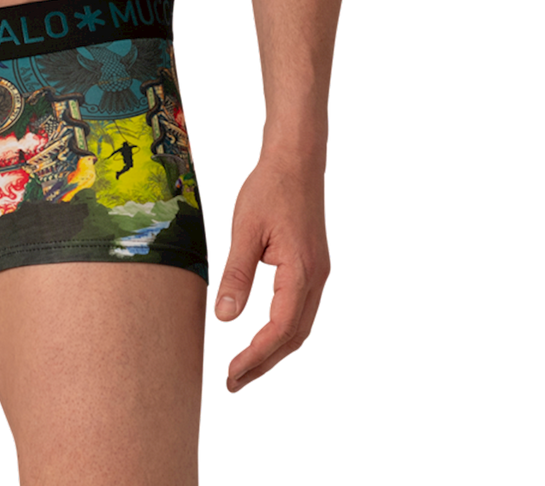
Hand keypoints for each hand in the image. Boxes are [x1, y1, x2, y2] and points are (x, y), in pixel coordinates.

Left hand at [210, 149, 332, 395]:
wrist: (295, 160)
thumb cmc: (268, 189)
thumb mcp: (245, 231)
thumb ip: (237, 276)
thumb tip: (225, 319)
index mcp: (301, 273)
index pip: (279, 330)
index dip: (254, 356)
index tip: (229, 373)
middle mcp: (316, 280)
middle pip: (294, 337)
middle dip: (264, 364)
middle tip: (233, 385)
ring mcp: (318, 274)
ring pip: (300, 327)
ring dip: (274, 351)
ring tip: (245, 370)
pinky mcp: (313, 267)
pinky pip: (301, 311)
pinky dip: (282, 332)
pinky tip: (263, 337)